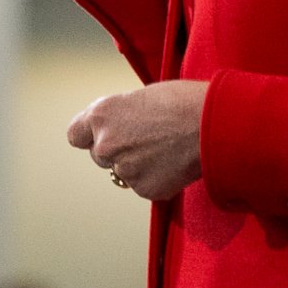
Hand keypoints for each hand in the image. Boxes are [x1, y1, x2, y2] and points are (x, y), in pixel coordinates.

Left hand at [68, 81, 206, 201]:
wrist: (213, 124)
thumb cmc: (183, 101)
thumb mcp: (141, 97)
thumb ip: (121, 116)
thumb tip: (119, 128)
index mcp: (102, 115)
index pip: (75, 135)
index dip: (90, 135)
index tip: (103, 134)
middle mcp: (106, 144)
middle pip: (100, 155)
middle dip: (118, 150)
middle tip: (147, 138)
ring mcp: (124, 170)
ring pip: (124, 171)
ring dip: (138, 164)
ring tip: (166, 147)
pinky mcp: (144, 189)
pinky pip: (144, 185)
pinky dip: (156, 177)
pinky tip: (174, 162)